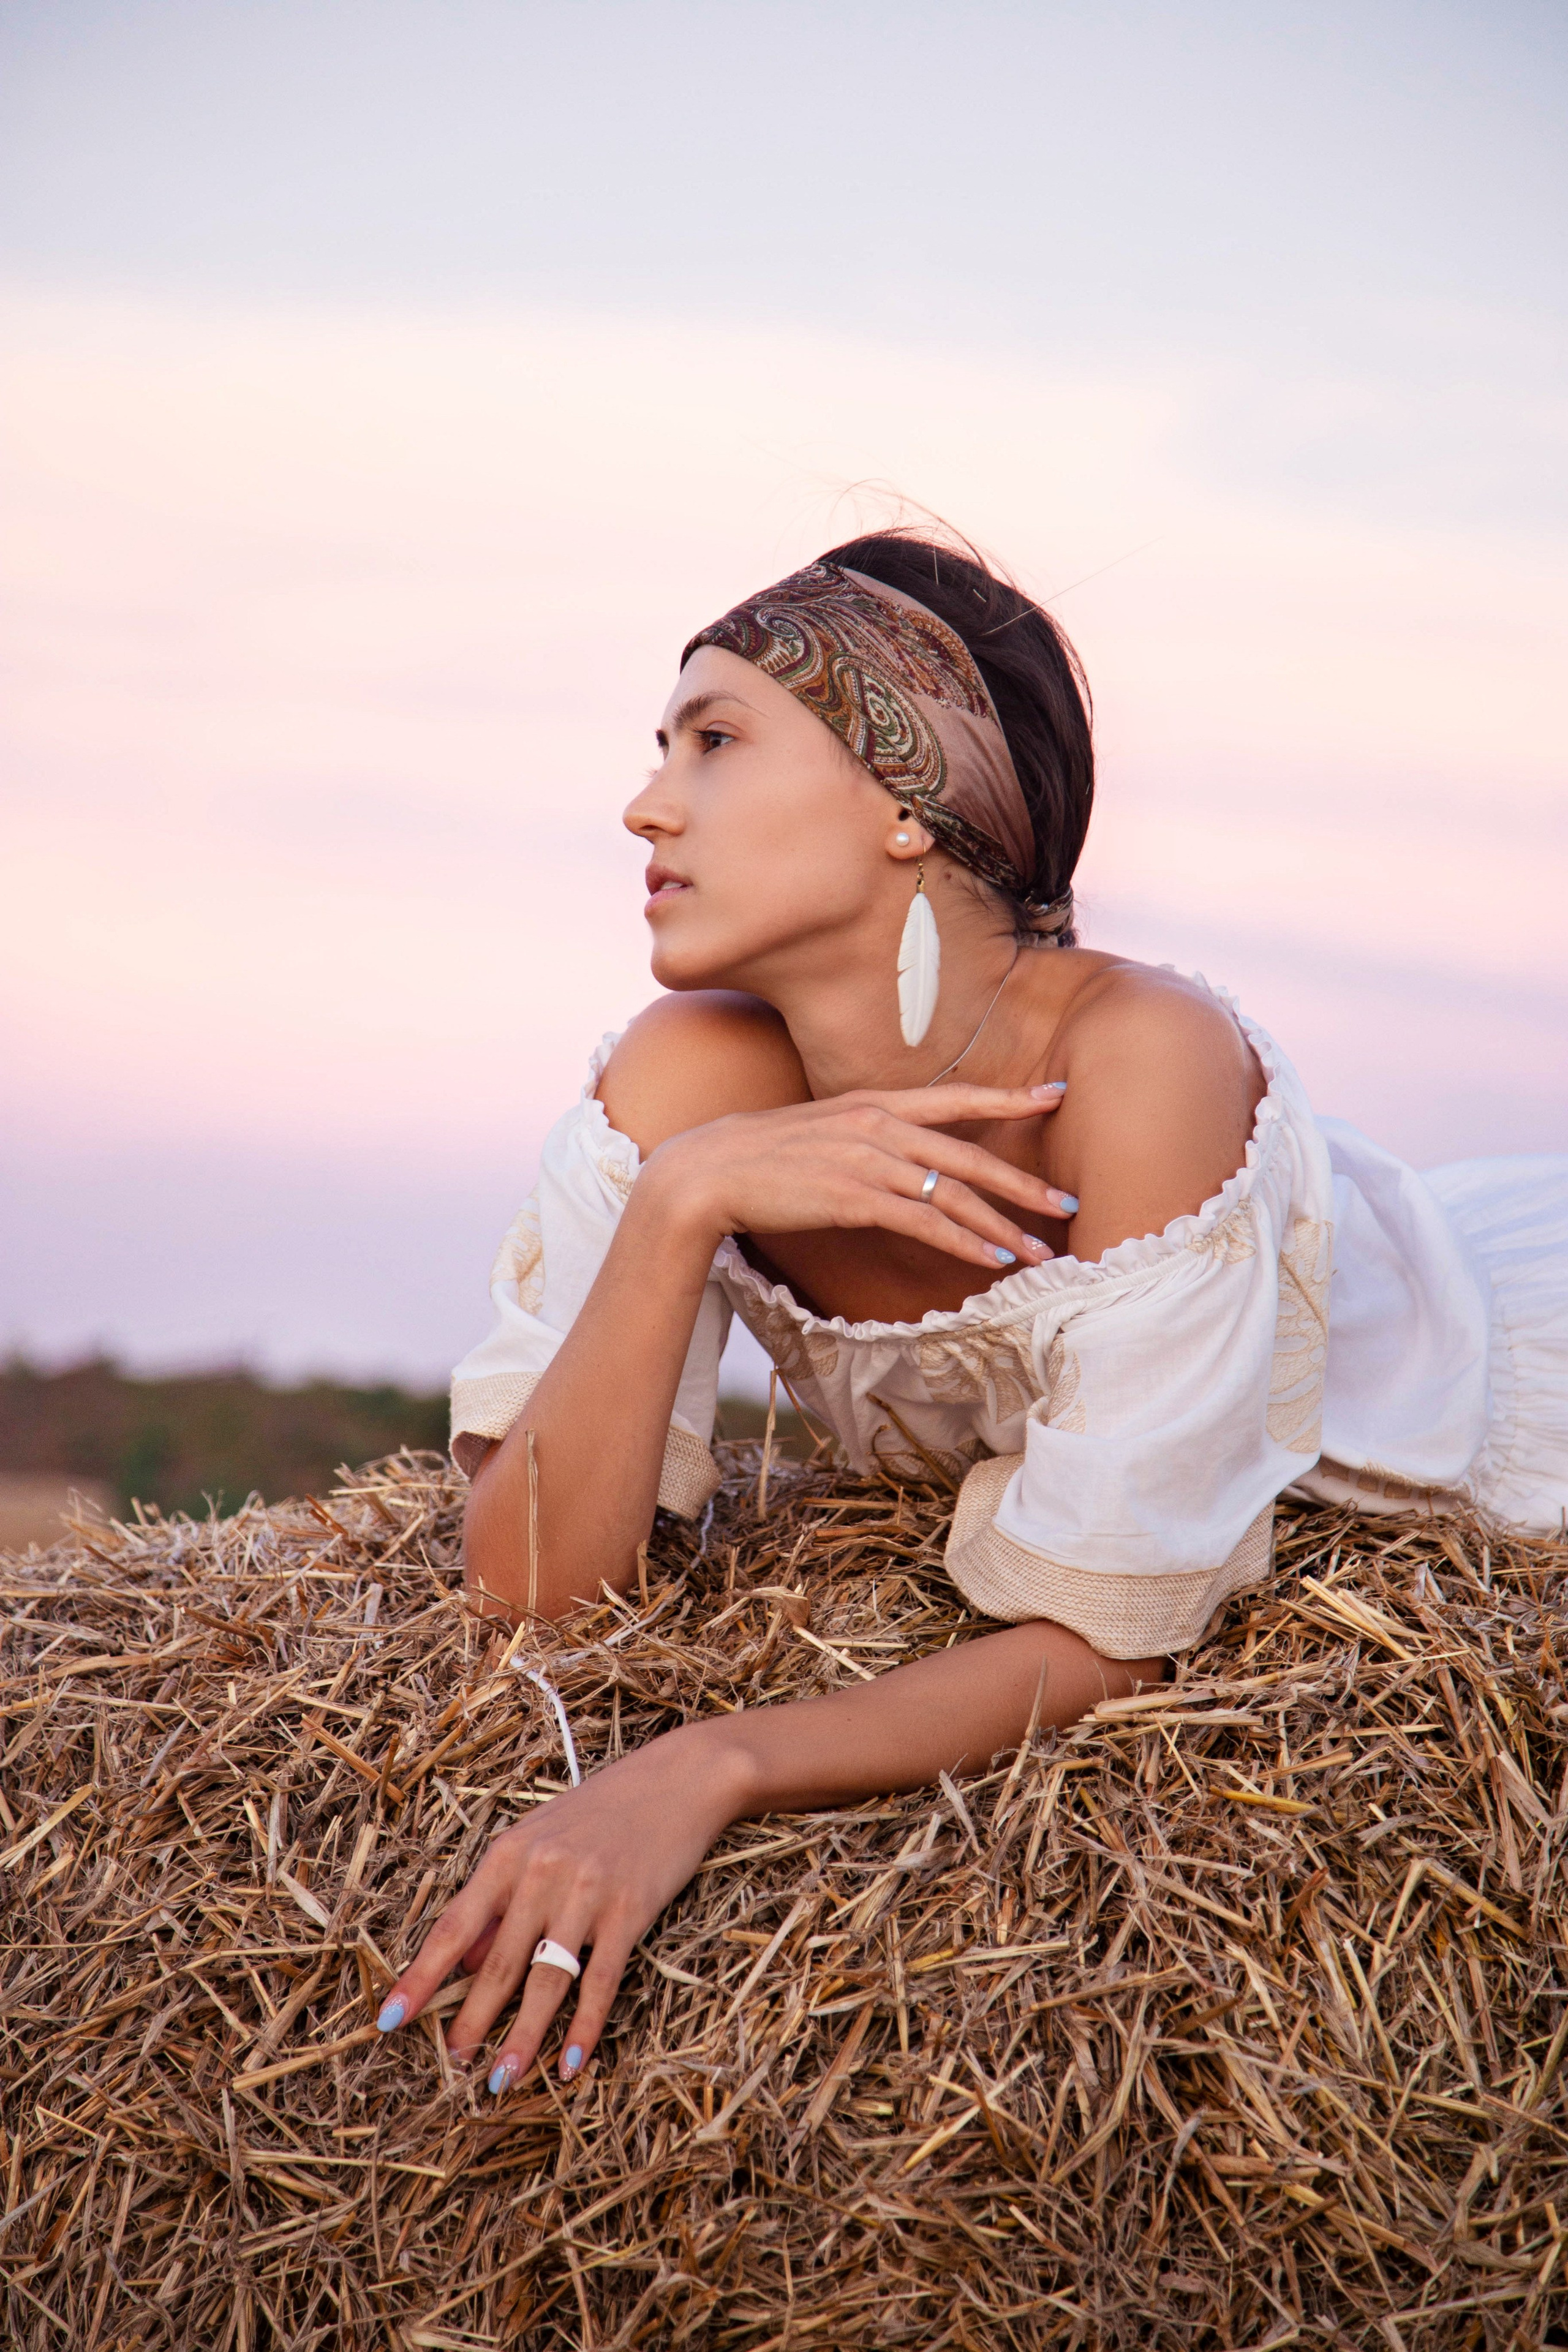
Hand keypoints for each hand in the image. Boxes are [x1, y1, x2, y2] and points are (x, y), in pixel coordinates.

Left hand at [374, 1723, 746, 2089]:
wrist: (680, 1779)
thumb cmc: (602, 1812)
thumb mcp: (537, 1841)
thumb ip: (500, 1900)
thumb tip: (463, 1963)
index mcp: (508, 1854)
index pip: (452, 1927)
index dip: (420, 1977)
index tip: (390, 2019)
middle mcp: (542, 1873)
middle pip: (496, 1963)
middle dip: (470, 2020)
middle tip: (452, 2063)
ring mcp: (587, 1893)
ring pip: (545, 1981)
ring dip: (521, 2037)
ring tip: (502, 2080)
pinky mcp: (630, 1910)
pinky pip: (600, 1981)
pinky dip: (583, 2028)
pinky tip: (570, 2063)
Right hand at [643, 1082, 1071, 1273]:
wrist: (709, 1170)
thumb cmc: (764, 1157)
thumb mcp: (824, 1131)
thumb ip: (868, 1136)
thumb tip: (901, 1158)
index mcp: (874, 1103)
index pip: (957, 1096)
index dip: (1010, 1097)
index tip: (1056, 1096)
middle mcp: (879, 1125)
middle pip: (969, 1153)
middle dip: (1024, 1182)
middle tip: (1068, 1203)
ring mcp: (867, 1160)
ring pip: (955, 1193)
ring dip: (1004, 1225)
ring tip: (1041, 1250)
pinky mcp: (854, 1198)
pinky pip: (924, 1222)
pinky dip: (963, 1240)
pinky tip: (990, 1258)